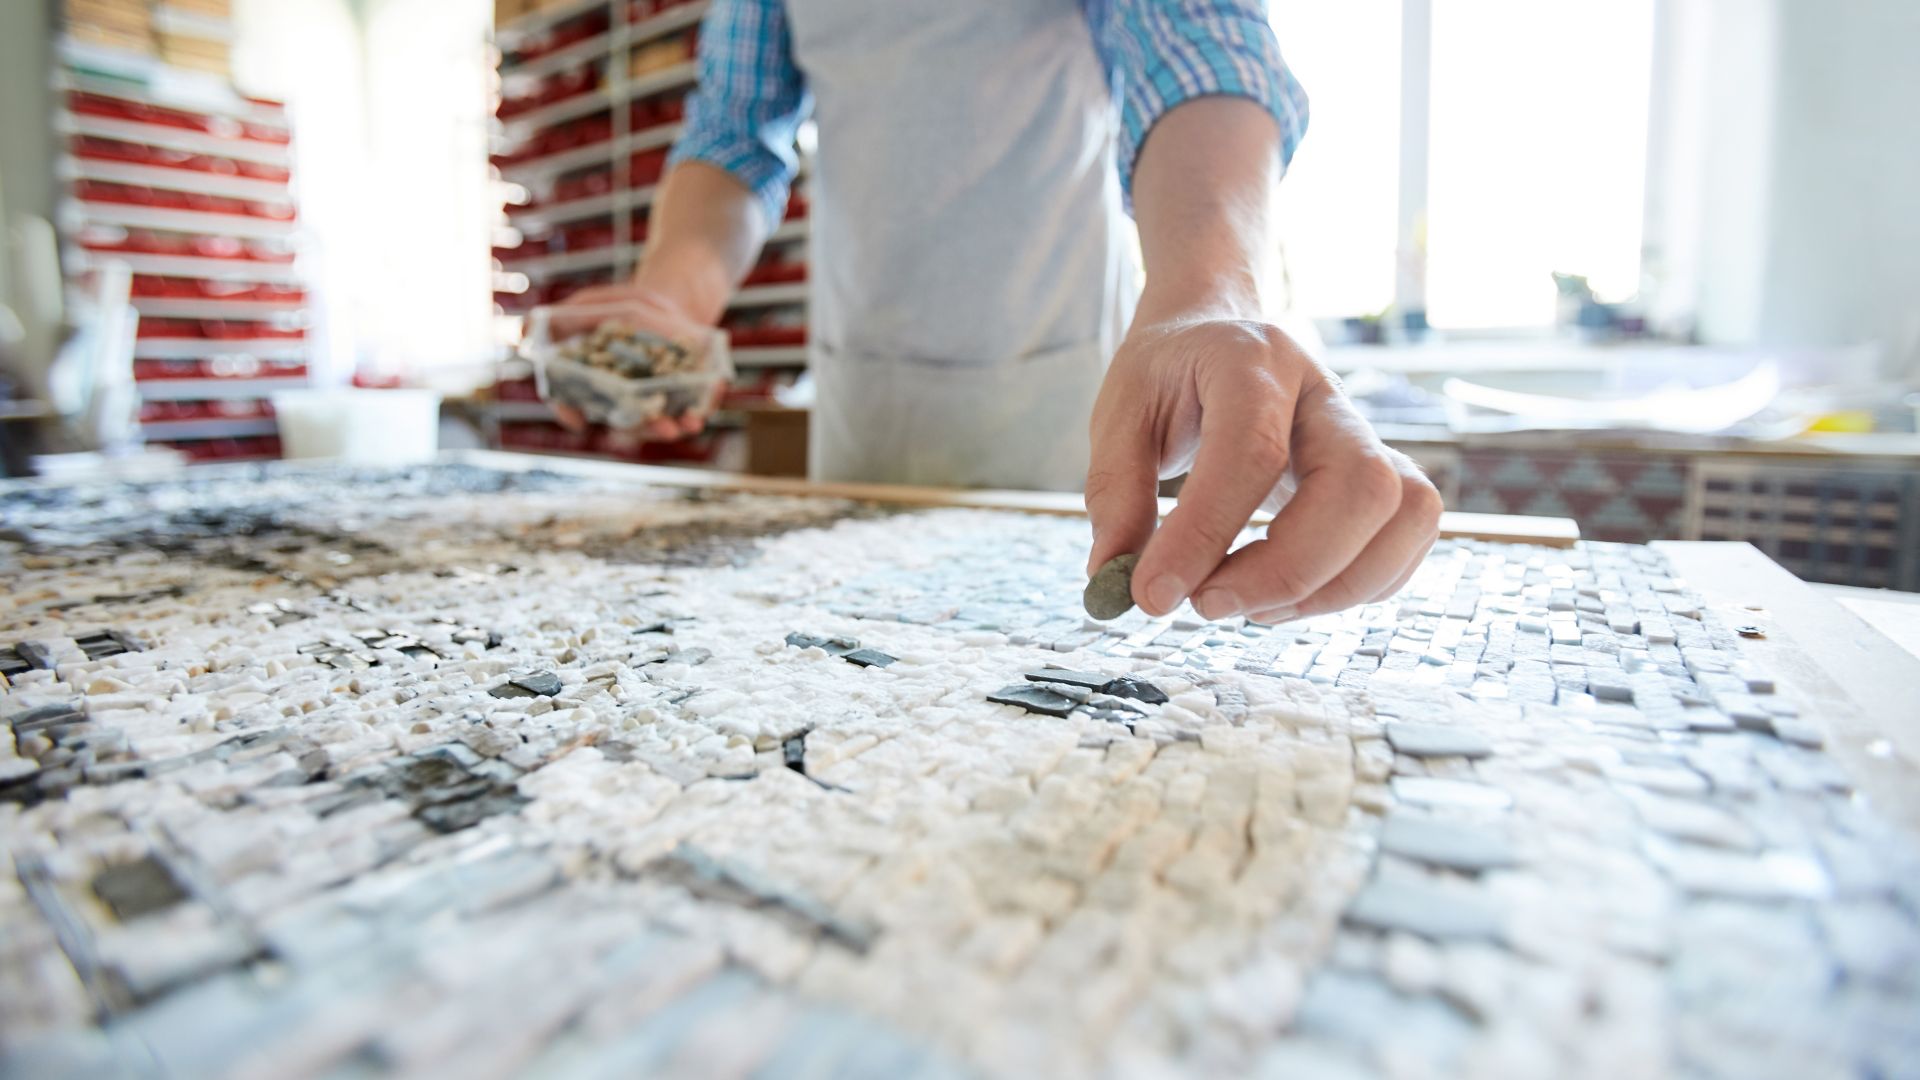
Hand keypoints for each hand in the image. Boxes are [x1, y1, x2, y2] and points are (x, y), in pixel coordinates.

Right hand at [546, 282, 724, 441]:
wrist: (670, 299)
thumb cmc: (622, 306)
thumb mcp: (590, 304)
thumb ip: (560, 318)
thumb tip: (523, 332)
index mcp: (595, 383)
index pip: (573, 403)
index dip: (569, 412)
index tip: (577, 420)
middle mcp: (623, 400)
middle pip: (624, 421)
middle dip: (639, 427)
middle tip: (654, 426)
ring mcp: (654, 401)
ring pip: (658, 423)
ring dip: (670, 428)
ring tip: (683, 427)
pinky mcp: (683, 397)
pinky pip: (687, 411)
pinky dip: (695, 414)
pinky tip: (699, 415)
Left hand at [1084, 316, 1441, 622]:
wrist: (1218, 331)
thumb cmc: (1170, 372)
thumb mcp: (1120, 412)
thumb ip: (1116, 492)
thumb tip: (1114, 579)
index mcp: (1253, 361)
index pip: (1251, 452)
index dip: (1205, 534)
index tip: (1154, 594)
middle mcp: (1324, 392)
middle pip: (1359, 486)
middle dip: (1289, 569)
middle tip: (1207, 603)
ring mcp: (1365, 431)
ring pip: (1402, 513)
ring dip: (1332, 586)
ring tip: (1250, 606)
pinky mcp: (1384, 469)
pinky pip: (1408, 536)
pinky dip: (1360, 585)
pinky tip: (1289, 594)